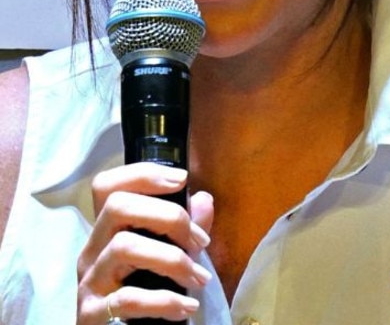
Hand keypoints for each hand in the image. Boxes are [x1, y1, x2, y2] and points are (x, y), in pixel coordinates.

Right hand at [76, 162, 213, 323]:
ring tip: (199, 279)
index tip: (181, 180)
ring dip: (173, 259)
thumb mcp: (169, 258)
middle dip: (169, 216)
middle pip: (118, 206)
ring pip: (124, 247)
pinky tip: (186, 306)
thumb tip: (204, 199)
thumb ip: (186, 230)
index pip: (108, 186)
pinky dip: (164, 300)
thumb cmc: (146, 294)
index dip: (143, 174)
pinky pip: (127, 298)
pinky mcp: (92, 314)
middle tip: (201, 242)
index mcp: (108, 232)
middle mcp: (92, 251)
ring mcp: (88, 282)